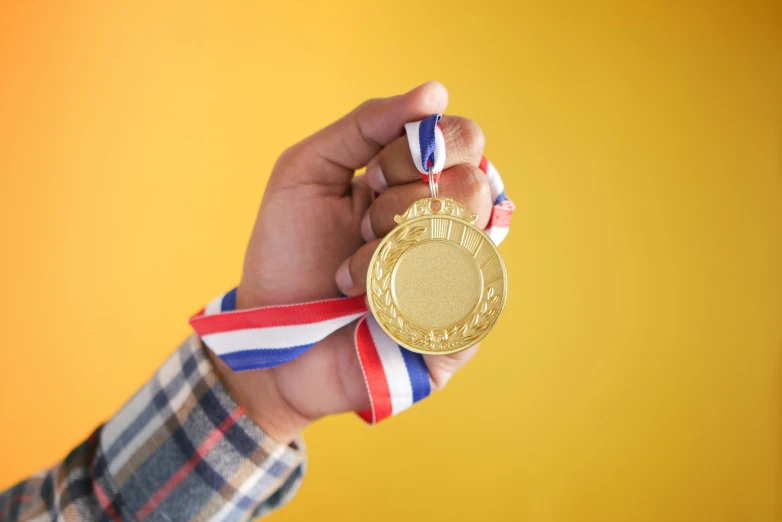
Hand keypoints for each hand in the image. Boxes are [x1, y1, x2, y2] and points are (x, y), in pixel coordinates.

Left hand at [207, 82, 493, 441]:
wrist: (268, 335)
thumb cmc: (287, 253)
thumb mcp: (308, 171)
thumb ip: (364, 125)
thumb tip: (436, 91)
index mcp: (419, 184)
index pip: (463, 141)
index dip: (425, 148)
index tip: (375, 176)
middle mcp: (448, 225)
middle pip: (476, 185)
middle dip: (406, 202)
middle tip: (362, 227)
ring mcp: (456, 278)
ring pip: (473, 239)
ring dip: (401, 248)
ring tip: (355, 272)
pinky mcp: (456, 331)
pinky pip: (475, 305)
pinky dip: (416, 297)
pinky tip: (375, 307)